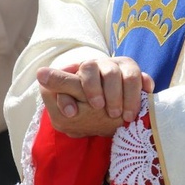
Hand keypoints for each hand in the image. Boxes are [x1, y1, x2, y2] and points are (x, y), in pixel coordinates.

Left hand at [37, 57, 153, 137]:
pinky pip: (144, 79)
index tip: (74, 113)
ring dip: (127, 97)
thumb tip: (40, 73)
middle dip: (109, 95)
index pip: (87, 69)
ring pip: (128, 75)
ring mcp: (123, 71)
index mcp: (89, 68)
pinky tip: (144, 96)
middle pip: (109, 72)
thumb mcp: (72, 97)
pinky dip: (144, 87)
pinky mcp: (139, 77)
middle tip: (108, 112)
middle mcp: (106, 66)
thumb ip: (60, 84)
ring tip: (125, 116)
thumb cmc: (89, 108)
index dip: (86, 87)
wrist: (116, 118)